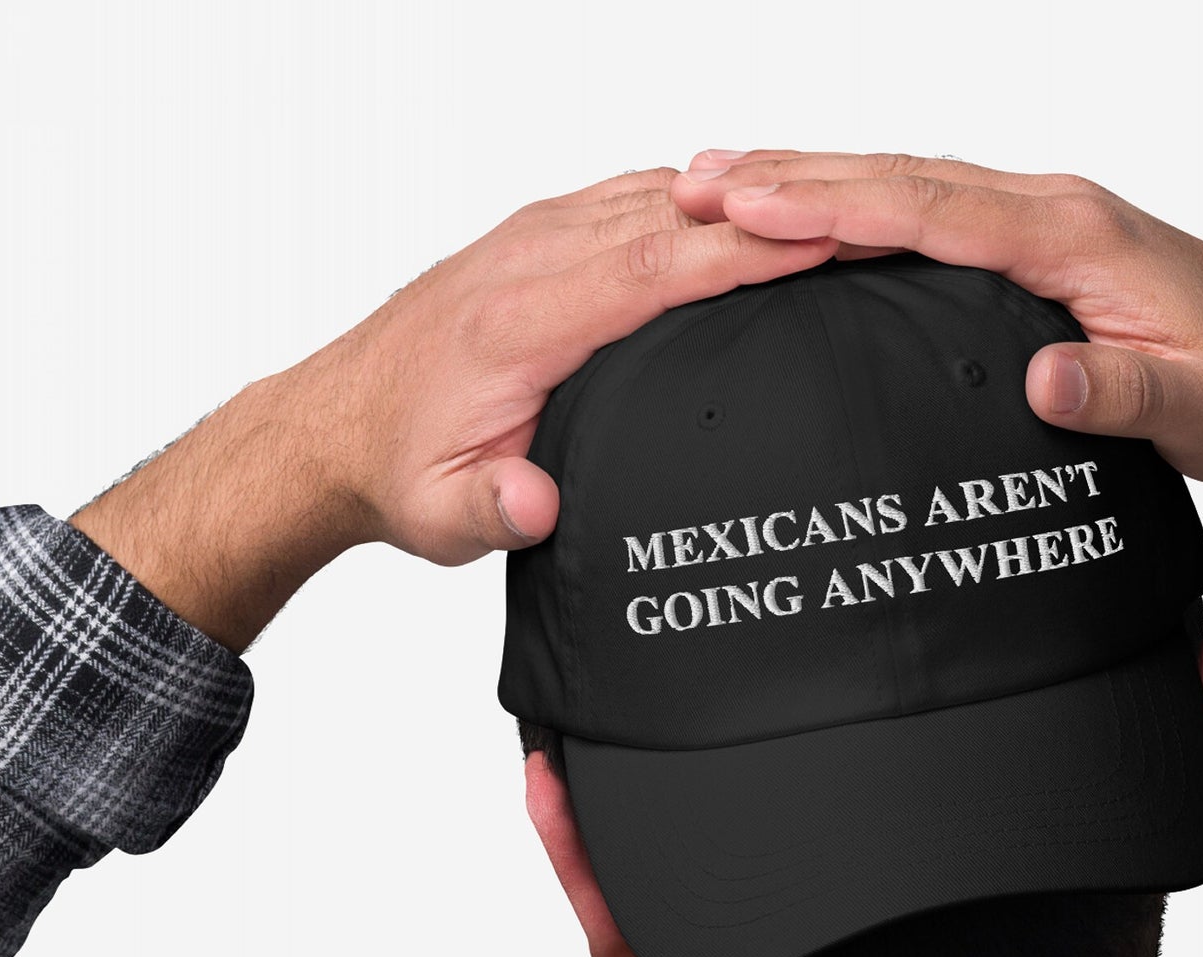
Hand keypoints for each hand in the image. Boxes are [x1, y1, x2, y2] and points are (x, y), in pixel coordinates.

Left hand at [72, 170, 835, 647]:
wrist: (332, 428)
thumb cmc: (398, 468)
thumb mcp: (441, 513)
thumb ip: (491, 508)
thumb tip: (535, 504)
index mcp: (520, 320)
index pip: (651, 267)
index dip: (741, 252)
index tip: (821, 241)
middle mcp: (530, 260)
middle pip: (673, 216)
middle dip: (774, 211)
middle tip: (871, 211)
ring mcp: (536, 239)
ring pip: (659, 196)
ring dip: (746, 198)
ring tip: (840, 204)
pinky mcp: (542, 239)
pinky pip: (637, 201)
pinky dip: (703, 202)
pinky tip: (755, 214)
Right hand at [671, 151, 1202, 506]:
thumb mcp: (1195, 406)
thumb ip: (1122, 390)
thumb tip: (1047, 377)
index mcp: (1071, 233)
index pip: (929, 207)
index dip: (831, 203)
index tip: (745, 200)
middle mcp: (1048, 208)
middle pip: (900, 177)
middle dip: (792, 175)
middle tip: (692, 178)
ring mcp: (1040, 219)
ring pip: (908, 185)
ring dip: (815, 182)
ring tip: (721, 184)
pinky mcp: (1036, 245)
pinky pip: (930, 213)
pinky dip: (862, 207)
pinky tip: (815, 221)